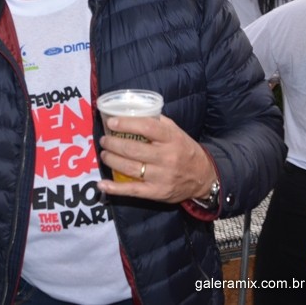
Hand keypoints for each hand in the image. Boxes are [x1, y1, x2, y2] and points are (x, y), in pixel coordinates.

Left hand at [97, 115, 215, 203]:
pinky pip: (132, 190)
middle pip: (133, 149)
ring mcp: (161, 177)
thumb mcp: (177, 132)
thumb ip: (158, 122)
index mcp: (172, 139)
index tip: (112, 122)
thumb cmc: (185, 150)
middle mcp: (167, 158)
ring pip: (129, 168)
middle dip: (113, 144)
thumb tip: (133, 112)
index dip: (126, 124)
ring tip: (104, 154)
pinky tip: (102, 184)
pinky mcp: (156, 192)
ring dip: (111, 160)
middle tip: (104, 140)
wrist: (203, 177)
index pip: (147, 128)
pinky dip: (115, 188)